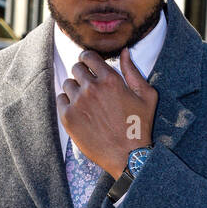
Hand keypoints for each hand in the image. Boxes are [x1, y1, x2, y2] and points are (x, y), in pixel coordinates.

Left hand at [57, 46, 156, 177]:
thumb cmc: (139, 126)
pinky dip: (67, 102)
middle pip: (76, 68)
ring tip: (85, 101)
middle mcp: (91, 88)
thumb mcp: (146, 96)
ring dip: (75, 88)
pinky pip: (60, 99)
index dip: (88, 59)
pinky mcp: (68, 118)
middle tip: (89, 86)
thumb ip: (133, 71)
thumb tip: (125, 51)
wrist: (128, 156)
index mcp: (110, 79)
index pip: (88, 56)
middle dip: (82, 73)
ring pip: (67, 84)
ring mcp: (78, 103)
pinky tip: (78, 110)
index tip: (89, 65)